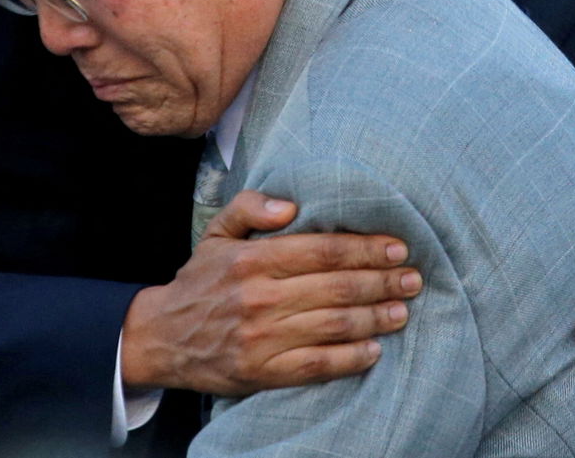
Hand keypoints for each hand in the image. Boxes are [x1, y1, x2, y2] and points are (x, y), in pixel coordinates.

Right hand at [119, 189, 421, 395]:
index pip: (322, 250)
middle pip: (336, 287)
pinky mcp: (262, 372)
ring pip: (332, 326)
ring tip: (403, 310)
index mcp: (252, 259)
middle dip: (382, 282)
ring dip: (375, 318)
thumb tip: (292, 203)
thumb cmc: (200, 280)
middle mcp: (259, 297)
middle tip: (413, 278)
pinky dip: (350, 358)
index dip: (365, 248)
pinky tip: (374, 350)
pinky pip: (316, 366)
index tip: (397, 247)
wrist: (160, 337)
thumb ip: (252, 206)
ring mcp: (261, 338)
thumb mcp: (217, 232)